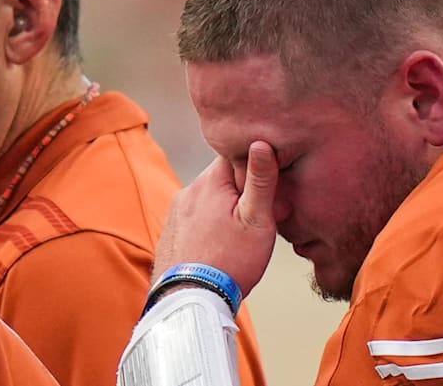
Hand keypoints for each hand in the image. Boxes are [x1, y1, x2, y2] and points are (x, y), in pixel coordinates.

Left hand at [153, 141, 278, 296]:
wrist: (191, 300)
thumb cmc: (230, 262)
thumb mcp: (257, 219)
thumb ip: (261, 179)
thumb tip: (262, 142)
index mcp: (210, 181)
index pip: (238, 155)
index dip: (258, 169)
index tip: (270, 191)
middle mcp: (189, 190)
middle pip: (224, 178)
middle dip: (243, 192)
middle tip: (259, 219)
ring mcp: (177, 211)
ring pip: (211, 199)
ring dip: (226, 209)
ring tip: (239, 237)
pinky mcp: (172, 230)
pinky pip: (198, 217)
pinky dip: (210, 225)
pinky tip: (220, 246)